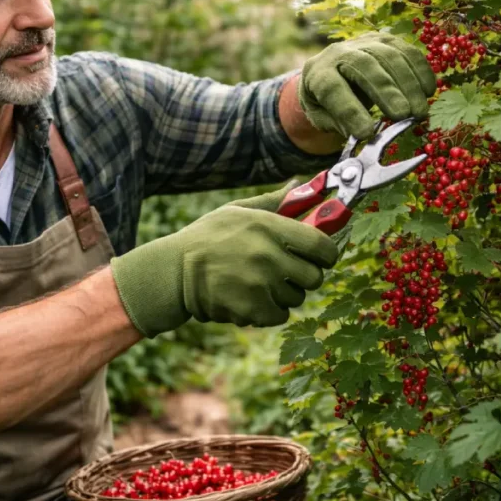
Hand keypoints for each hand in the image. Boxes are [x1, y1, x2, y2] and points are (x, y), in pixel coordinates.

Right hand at [109, 181, 339, 337]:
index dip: (326, 254)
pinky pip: (280, 316)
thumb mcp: (237, 211)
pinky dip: (269, 311)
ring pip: (296, 298)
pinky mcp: (252, 309)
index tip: (318, 257)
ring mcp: (262, 284)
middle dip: (303, 276)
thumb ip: (274, 201)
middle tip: (285, 272)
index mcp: (269, 226)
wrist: (174, 272)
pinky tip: (251, 298)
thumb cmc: (207, 238)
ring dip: (284, 294)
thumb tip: (301, 184)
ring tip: (259, 284)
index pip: (323, 246)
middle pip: (314, 277)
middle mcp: (269, 254)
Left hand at [297, 32, 436, 139]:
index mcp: (317, 73)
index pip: (331, 89)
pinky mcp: (385, 40)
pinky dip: (421, 71)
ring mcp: (364, 42)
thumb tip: (365, 134)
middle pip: (364, 66)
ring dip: (408, 85)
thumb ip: (338, 124)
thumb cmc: (325, 102)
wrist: (330, 71)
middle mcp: (338, 52)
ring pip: (389, 56)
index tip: (368, 133)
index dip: (350, 111)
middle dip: (386, 92)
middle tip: (403, 116)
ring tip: (419, 112)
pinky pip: (407, 51)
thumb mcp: (321, 117)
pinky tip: (429, 91)